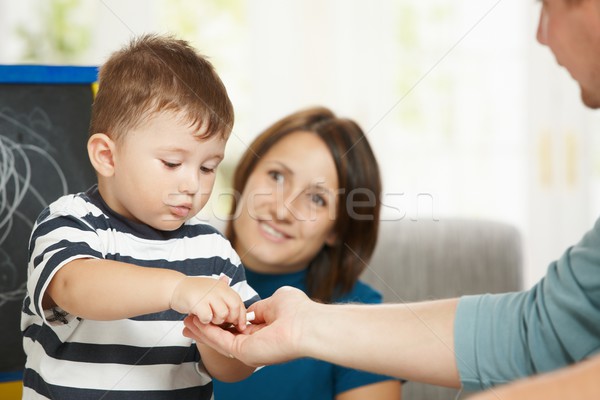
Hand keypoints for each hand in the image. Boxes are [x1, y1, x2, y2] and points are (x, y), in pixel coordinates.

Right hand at [171, 275, 246, 330]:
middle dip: (231, 319)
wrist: (175, 288)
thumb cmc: (195, 291)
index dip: (241, 316)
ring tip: (208, 318)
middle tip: (222, 323)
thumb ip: (223, 292)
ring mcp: (208, 295)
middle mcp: (218, 289)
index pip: (239, 302)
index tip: (241, 326)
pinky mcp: (198, 303)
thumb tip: (231, 286)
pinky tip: (200, 317)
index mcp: (223, 287)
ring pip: (222, 315)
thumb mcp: (212, 288)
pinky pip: (208, 318)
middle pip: (233, 308)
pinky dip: (205, 321)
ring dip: (216, 321)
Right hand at [182, 286, 311, 366]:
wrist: (307, 324)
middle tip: (188, 321)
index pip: (237, 328)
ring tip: (186, 321)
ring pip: (220, 340)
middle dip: (205, 329)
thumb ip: (260, 307)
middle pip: (224, 336)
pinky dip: (207, 332)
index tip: (207, 313)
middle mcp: (256, 344)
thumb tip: (250, 310)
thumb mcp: (275, 301)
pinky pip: (221, 341)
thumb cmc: (299, 311)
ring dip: (202, 331)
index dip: (221, 321)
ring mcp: (250, 350)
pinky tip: (196, 323)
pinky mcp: (245, 352)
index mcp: (265, 332)